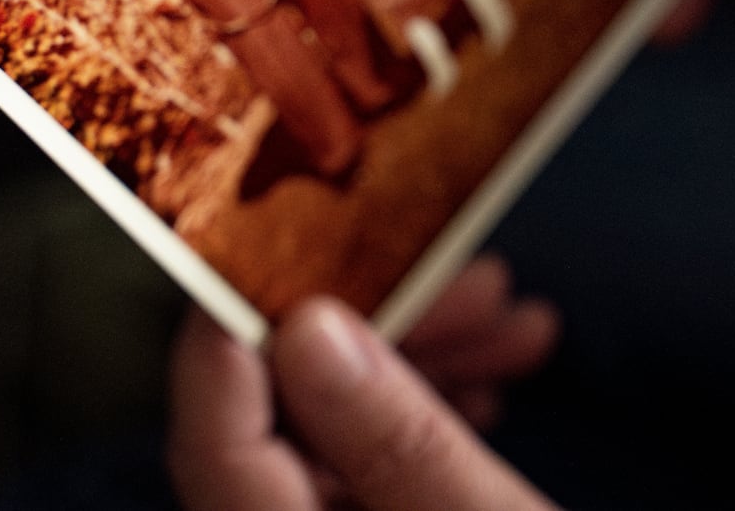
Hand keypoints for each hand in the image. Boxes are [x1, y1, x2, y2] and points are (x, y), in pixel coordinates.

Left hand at [169, 258, 559, 510]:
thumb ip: (396, 439)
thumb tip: (305, 331)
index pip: (217, 455)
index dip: (229, 345)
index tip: (273, 254)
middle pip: (290, 434)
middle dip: (380, 341)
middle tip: (464, 273)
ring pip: (347, 446)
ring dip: (424, 372)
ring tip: (517, 322)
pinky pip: (384, 479)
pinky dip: (438, 425)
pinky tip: (501, 385)